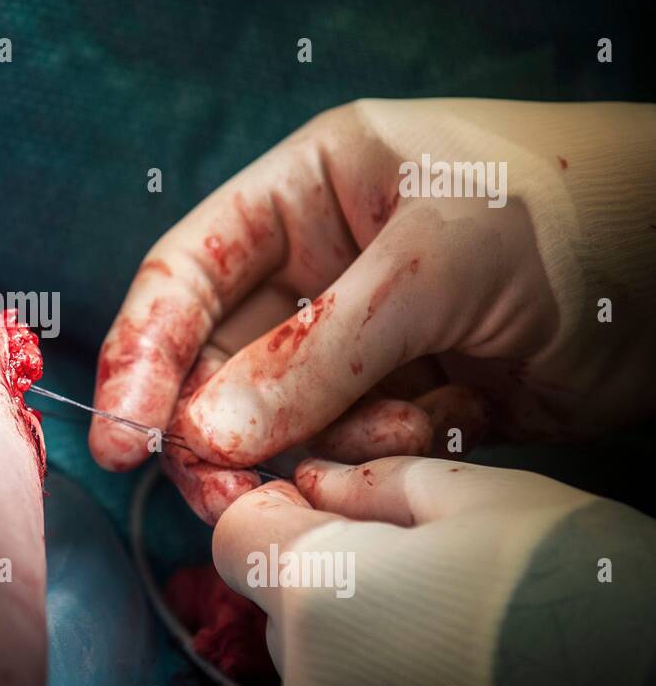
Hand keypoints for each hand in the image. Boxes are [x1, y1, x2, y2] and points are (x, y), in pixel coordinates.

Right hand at [90, 99, 655, 518]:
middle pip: (221, 363)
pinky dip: (381, 453)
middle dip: (222, 429)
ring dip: (316, 445)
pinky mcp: (406, 399)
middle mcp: (316, 268)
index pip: (187, 275)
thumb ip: (316, 352)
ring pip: (282, 419)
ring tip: (401, 427)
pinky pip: (350, 447)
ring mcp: (360, 338)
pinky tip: (449, 419)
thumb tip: (206, 435)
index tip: (123, 438)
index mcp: (303, 195)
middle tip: (228, 491)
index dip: (142, 352)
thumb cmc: (563, 212)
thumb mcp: (432, 260)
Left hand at [216, 457, 652, 685]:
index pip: (235, 538)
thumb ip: (370, 483)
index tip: (323, 498)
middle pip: (275, 599)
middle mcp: (308, 678)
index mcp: (314, 596)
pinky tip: (451, 655)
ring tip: (443, 607)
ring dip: (351, 621)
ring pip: (313, 652)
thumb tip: (318, 479)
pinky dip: (378, 669)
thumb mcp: (472, 497)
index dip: (272, 508)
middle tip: (408, 549)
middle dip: (320, 566)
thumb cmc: (566, 583)